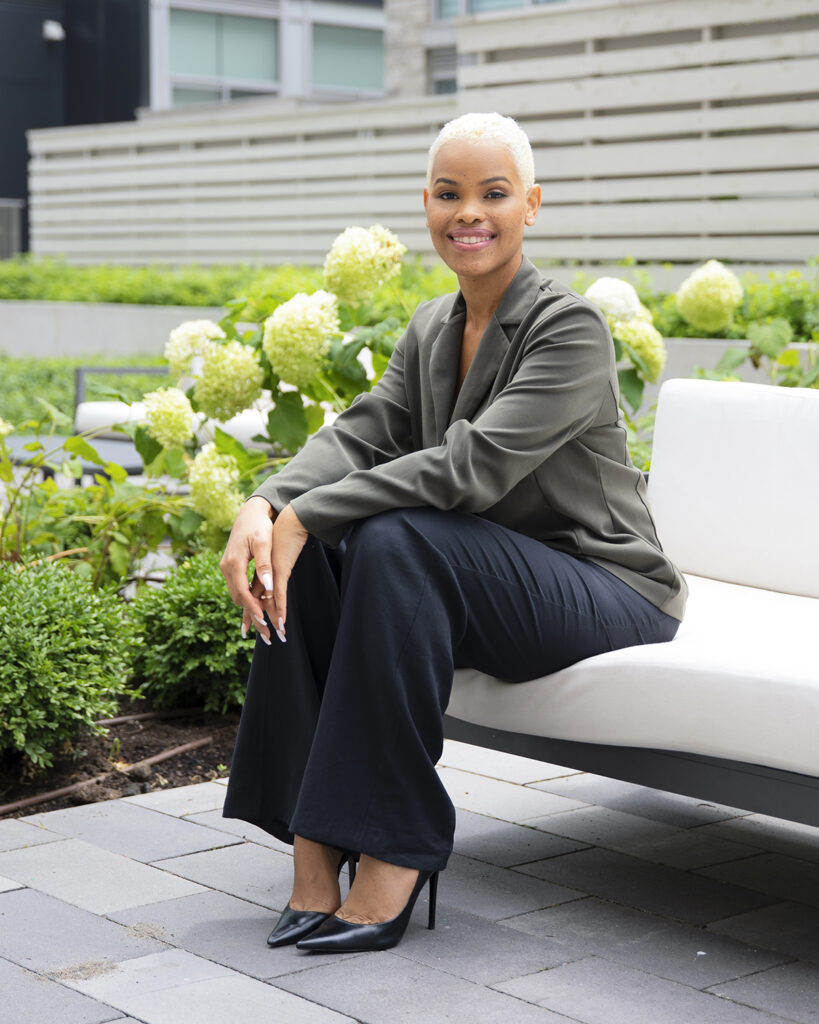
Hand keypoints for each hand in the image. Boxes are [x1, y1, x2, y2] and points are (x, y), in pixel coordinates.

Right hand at [220, 495, 275, 643]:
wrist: (250, 512)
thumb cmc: (259, 525)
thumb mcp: (264, 543)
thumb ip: (265, 565)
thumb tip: (269, 586)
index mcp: (234, 562)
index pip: (242, 592)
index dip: (253, 609)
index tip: (264, 621)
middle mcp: (226, 567)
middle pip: (237, 597)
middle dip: (251, 614)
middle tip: (266, 630)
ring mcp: (227, 567)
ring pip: (236, 593)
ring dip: (248, 608)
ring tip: (263, 622)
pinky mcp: (231, 566)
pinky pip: (237, 586)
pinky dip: (246, 598)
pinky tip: (257, 605)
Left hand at [262, 503, 308, 642]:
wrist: (288, 519)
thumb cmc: (279, 535)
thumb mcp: (269, 554)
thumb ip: (265, 571)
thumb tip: (264, 586)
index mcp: (254, 570)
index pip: (248, 597)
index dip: (250, 614)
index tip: (251, 629)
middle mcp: (258, 573)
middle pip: (255, 602)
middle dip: (260, 623)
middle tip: (264, 639)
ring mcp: (268, 572)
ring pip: (265, 601)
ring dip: (268, 620)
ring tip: (273, 635)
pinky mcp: (279, 569)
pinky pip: (278, 594)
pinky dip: (279, 608)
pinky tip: (281, 621)